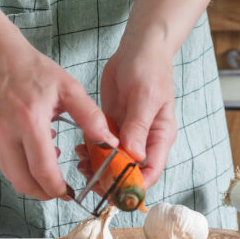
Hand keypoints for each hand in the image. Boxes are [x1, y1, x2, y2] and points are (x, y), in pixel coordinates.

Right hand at [0, 37, 116, 200]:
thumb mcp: (68, 88)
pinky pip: (1, 158)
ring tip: (48, 163)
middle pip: (22, 181)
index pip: (42, 169)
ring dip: (30, 177)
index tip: (68, 194)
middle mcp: (4, 132)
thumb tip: (109, 142)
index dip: (56, 188)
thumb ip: (90, 117)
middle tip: (58, 191)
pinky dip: (17, 160)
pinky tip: (30, 143)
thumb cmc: (33, 70)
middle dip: (43, 193)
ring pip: (10, 174)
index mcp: (29, 120)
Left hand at [94, 41, 177, 188]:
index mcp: (160, 136)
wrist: (139, 48)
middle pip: (130, 171)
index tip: (114, 189)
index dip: (134, 185)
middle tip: (91, 180)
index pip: (151, 171)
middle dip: (111, 179)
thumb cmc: (150, 69)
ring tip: (81, 163)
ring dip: (98, 166)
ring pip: (113, 161)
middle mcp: (145, 139)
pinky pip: (102, 145)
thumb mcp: (145, 97)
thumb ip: (138, 126)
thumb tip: (134, 154)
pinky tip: (79, 149)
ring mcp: (129, 133)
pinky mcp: (114, 124)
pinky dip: (91, 150)